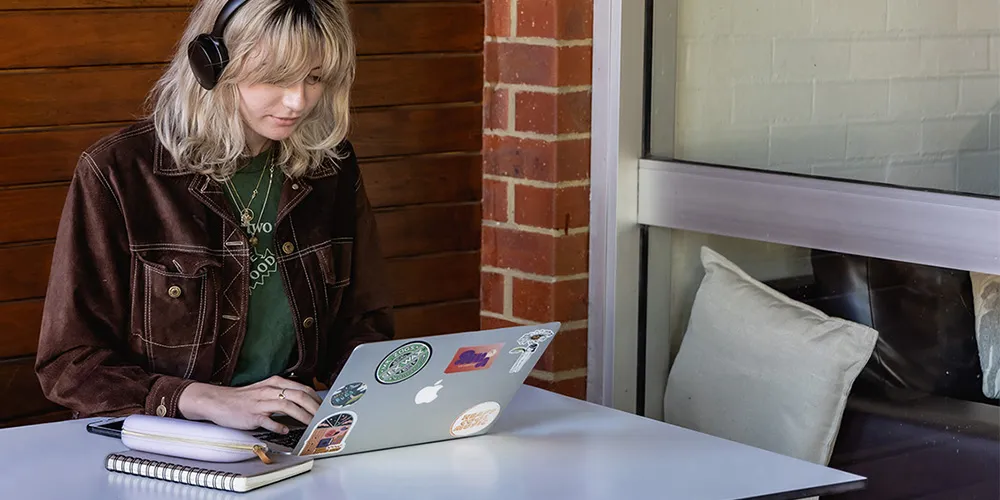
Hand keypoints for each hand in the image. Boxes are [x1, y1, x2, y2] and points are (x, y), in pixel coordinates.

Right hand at [178, 376, 322, 433]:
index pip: (303, 388)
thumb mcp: (266, 390)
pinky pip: (268, 420)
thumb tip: (303, 403)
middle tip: (324, 417)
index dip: (317, 399)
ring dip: (302, 416)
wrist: (217, 401)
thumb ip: (283, 394)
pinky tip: (285, 430)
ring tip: (311, 424)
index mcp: (275, 383)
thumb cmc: (243, 398)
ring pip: (287, 405)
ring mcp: (261, 402)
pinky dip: (279, 425)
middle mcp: (270, 390)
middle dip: (314, 407)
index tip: (326, 408)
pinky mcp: (252, 414)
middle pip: (299, 395)